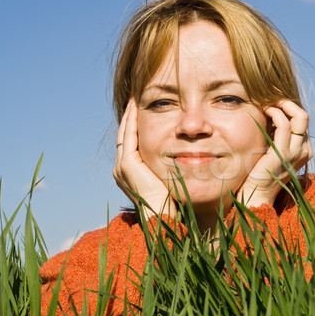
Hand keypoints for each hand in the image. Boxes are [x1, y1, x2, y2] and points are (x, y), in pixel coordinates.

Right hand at [113, 99, 175, 218]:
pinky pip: (128, 135)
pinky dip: (132, 119)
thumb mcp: (173, 179)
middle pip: (125, 134)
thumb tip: (192, 155)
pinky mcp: (126, 166)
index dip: (138, 124)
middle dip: (132, 115)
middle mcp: (121, 169)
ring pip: (125, 132)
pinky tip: (137, 105)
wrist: (165, 218)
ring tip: (136, 97)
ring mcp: (121, 167)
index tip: (146, 107)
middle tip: (137, 96)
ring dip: (130, 114)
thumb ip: (174, 167)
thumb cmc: (174, 204)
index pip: (132, 142)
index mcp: (130, 172)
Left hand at [237, 100, 312, 206]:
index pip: (301, 121)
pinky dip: (275, 113)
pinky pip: (284, 124)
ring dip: (281, 104)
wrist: (257, 195)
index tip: (272, 102)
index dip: (288, 108)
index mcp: (304, 150)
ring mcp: (296, 152)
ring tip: (266, 102)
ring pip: (299, 116)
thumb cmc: (261, 172)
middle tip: (271, 97)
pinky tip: (265, 111)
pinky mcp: (282, 153)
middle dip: (288, 102)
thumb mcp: (274, 150)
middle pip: (304, 116)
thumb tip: (271, 113)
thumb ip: (277, 136)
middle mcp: (305, 150)